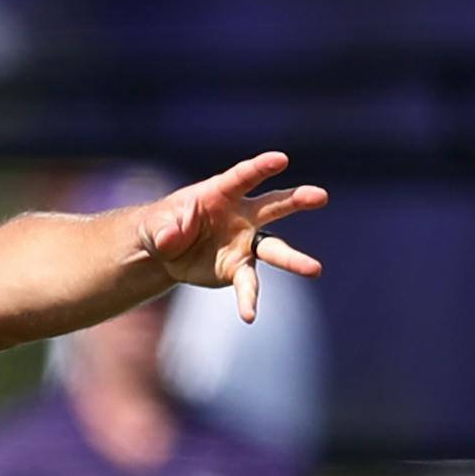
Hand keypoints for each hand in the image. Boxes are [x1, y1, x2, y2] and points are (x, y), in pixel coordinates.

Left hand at [136, 152, 327, 321]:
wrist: (163, 252)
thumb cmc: (162, 226)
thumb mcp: (155, 225)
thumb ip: (163, 229)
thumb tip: (170, 238)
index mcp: (221, 193)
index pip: (243, 177)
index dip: (261, 168)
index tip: (281, 159)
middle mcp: (242, 216)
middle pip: (274, 206)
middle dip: (296, 200)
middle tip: (320, 196)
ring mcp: (244, 243)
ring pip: (273, 249)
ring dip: (293, 259)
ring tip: (315, 269)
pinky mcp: (238, 268)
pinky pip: (247, 283)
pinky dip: (248, 299)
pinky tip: (249, 316)